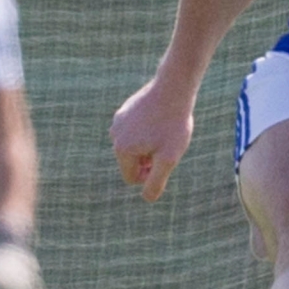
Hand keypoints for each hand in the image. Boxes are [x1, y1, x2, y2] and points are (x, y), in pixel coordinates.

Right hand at [111, 75, 195, 200]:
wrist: (173, 89)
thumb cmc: (173, 125)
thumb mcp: (169, 158)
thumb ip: (156, 181)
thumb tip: (146, 199)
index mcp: (122, 150)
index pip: (131, 178)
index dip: (150, 175)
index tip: (165, 161)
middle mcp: (114, 135)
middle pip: (132, 161)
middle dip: (149, 159)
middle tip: (168, 144)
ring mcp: (118, 121)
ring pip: (134, 145)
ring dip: (149, 145)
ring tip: (165, 131)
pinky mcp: (125, 110)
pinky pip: (136, 130)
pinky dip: (147, 131)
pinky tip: (161, 120)